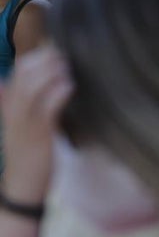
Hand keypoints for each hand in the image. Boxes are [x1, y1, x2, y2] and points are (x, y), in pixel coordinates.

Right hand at [0, 46, 72, 202]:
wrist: (22, 184)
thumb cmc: (28, 154)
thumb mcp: (25, 125)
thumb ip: (30, 105)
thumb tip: (43, 86)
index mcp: (9, 106)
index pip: (17, 72)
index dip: (35, 58)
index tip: (54, 52)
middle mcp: (13, 110)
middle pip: (24, 74)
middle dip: (44, 60)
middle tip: (63, 56)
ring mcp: (24, 121)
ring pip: (33, 87)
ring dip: (51, 73)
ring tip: (66, 68)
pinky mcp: (38, 134)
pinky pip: (46, 108)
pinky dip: (58, 93)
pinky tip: (69, 86)